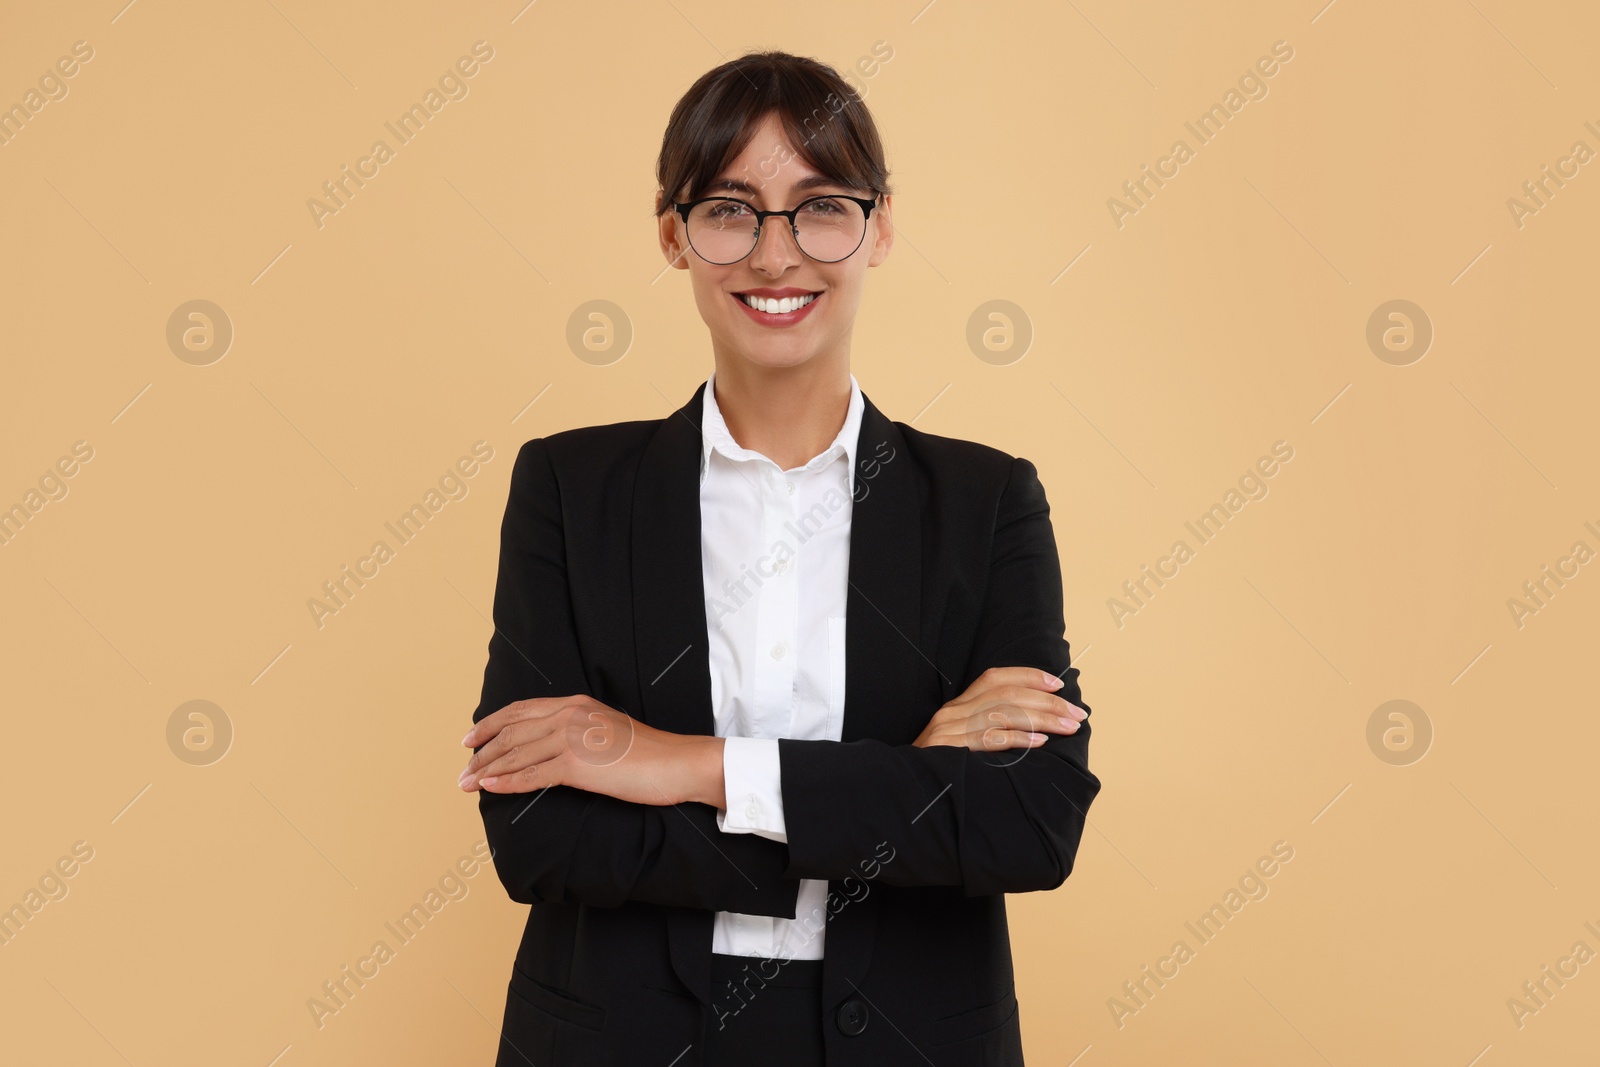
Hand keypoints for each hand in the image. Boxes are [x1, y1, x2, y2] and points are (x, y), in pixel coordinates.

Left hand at [459, 695, 723, 807]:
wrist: (677, 763)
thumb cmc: (648, 754)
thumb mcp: (606, 730)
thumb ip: (578, 731)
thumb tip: (550, 749)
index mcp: (576, 703)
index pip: (521, 710)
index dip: (490, 724)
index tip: (469, 739)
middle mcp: (570, 714)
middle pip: (511, 731)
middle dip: (481, 752)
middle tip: (461, 770)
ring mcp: (573, 738)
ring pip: (516, 753)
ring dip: (487, 770)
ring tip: (467, 784)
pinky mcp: (578, 765)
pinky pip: (533, 775)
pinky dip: (508, 782)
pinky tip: (491, 789)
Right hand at [913, 666, 1085, 751]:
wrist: (906, 788)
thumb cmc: (939, 768)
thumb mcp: (959, 740)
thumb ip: (987, 727)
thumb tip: (1034, 723)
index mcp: (957, 706)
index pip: (995, 678)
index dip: (1028, 676)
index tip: (1058, 684)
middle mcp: (953, 713)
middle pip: (1007, 695)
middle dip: (1048, 703)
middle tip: (1077, 714)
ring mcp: (950, 731)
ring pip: (1004, 714)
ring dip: (1043, 719)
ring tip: (1069, 727)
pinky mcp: (950, 750)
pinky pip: (990, 739)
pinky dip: (1019, 739)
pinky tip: (1041, 742)